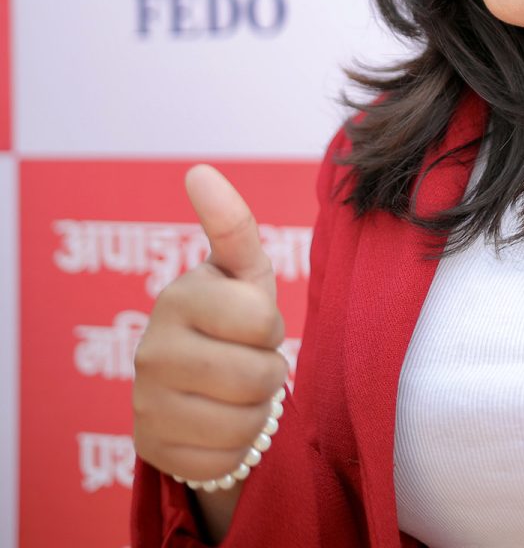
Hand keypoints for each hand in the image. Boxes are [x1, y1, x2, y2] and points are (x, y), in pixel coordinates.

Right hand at [132, 165, 288, 485]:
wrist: (197, 385)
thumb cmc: (231, 317)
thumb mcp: (241, 273)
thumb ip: (231, 227)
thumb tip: (198, 171)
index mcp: (179, 296)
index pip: (260, 320)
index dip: (271, 326)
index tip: (252, 320)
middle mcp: (151, 348)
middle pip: (256, 375)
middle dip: (270, 371)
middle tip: (252, 359)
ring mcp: (145, 402)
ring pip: (243, 422)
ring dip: (258, 410)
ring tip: (240, 391)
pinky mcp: (151, 448)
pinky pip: (225, 458)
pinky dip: (238, 446)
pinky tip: (222, 423)